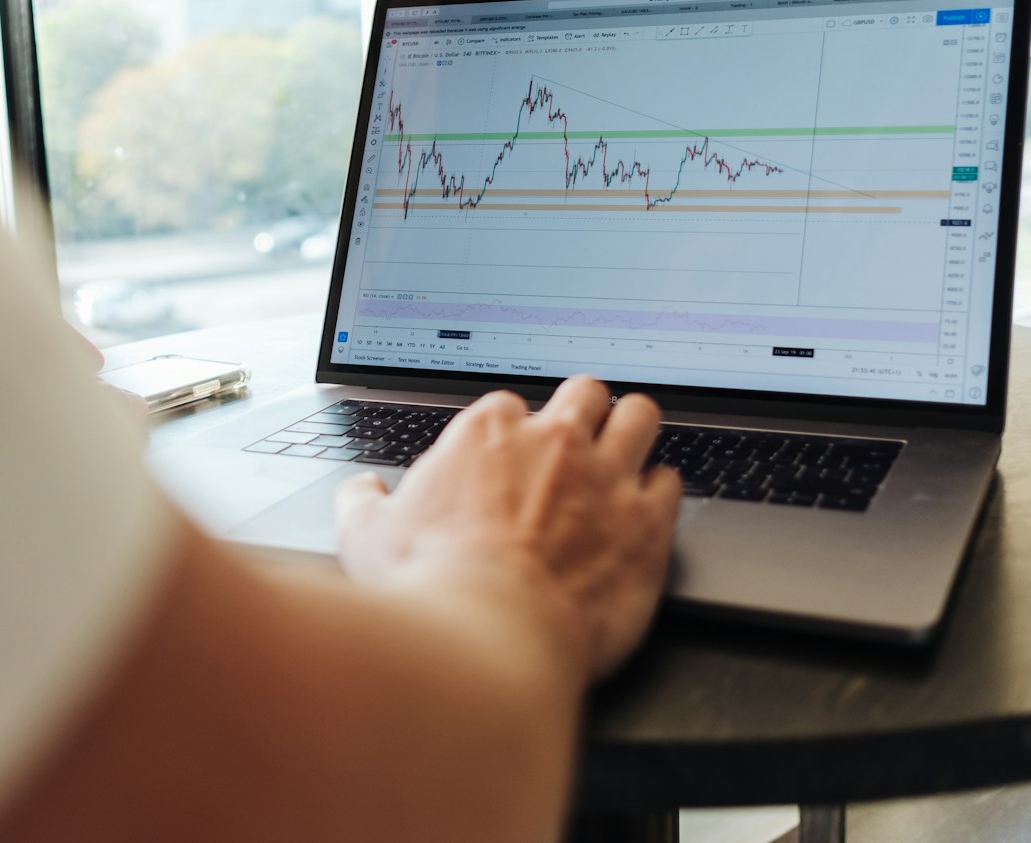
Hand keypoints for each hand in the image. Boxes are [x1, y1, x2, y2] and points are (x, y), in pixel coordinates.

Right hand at [335, 377, 681, 680]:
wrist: (487, 639)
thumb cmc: (427, 589)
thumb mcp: (366, 538)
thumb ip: (363, 503)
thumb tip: (360, 492)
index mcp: (487, 435)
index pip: (508, 405)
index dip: (510, 432)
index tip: (507, 457)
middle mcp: (552, 441)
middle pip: (584, 392)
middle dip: (582, 410)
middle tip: (575, 442)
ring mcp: (606, 477)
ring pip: (639, 416)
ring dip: (633, 430)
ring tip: (627, 450)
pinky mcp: (646, 522)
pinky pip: (671, 482)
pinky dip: (660, 492)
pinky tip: (648, 509)